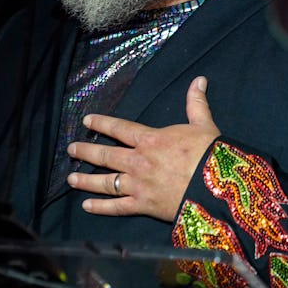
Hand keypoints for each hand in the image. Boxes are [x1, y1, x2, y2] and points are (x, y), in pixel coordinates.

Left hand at [66, 76, 220, 221]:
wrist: (216, 188)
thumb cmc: (210, 154)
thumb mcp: (203, 124)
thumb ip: (196, 103)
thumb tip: (199, 80)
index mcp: (150, 139)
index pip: (119, 128)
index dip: (101, 124)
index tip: (86, 121)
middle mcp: (138, 161)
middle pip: (105, 155)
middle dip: (86, 151)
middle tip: (71, 150)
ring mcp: (138, 185)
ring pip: (105, 182)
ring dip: (86, 180)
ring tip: (71, 178)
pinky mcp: (143, 205)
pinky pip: (117, 207)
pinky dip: (101, 207)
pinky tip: (87, 205)